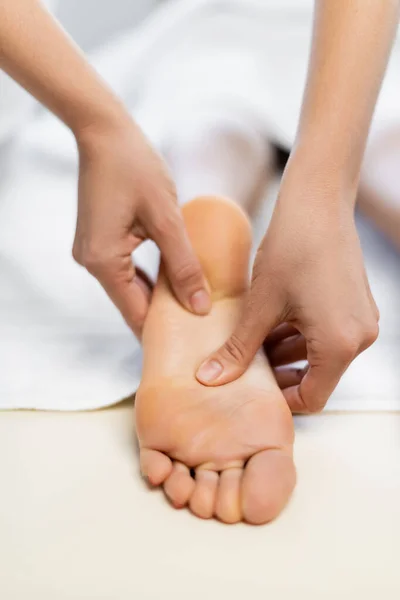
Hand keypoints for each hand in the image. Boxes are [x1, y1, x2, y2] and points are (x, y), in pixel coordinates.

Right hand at [73, 115, 209, 336]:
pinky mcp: (98, 241)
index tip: (189, 347)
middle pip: (131, 303)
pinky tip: (172, 281)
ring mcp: (91, 252)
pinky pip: (125, 270)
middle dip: (163, 316)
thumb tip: (200, 307)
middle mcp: (91, 262)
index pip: (135, 314)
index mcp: (103, 262)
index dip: (163, 333)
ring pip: (129, 288)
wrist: (104, 132)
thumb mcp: (167, 219)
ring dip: (157, 297)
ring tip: (190, 309)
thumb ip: (184, 265)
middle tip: (198, 330)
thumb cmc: (135, 167)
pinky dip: (148, 279)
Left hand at [196, 157, 378, 412]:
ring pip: (320, 354)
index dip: (279, 400)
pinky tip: (271, 321)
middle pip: (317, 376)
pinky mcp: (357, 304)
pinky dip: (300, 334)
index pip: (312, 398)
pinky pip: (328, 334)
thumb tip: (210, 379)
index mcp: (340, 345)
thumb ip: (238, 348)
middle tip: (246, 365)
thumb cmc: (291, 249)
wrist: (317, 202)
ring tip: (252, 340)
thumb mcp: (260, 304)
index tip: (250, 392)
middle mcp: (359, 338)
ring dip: (286, 351)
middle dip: (279, 373)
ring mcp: (361, 320)